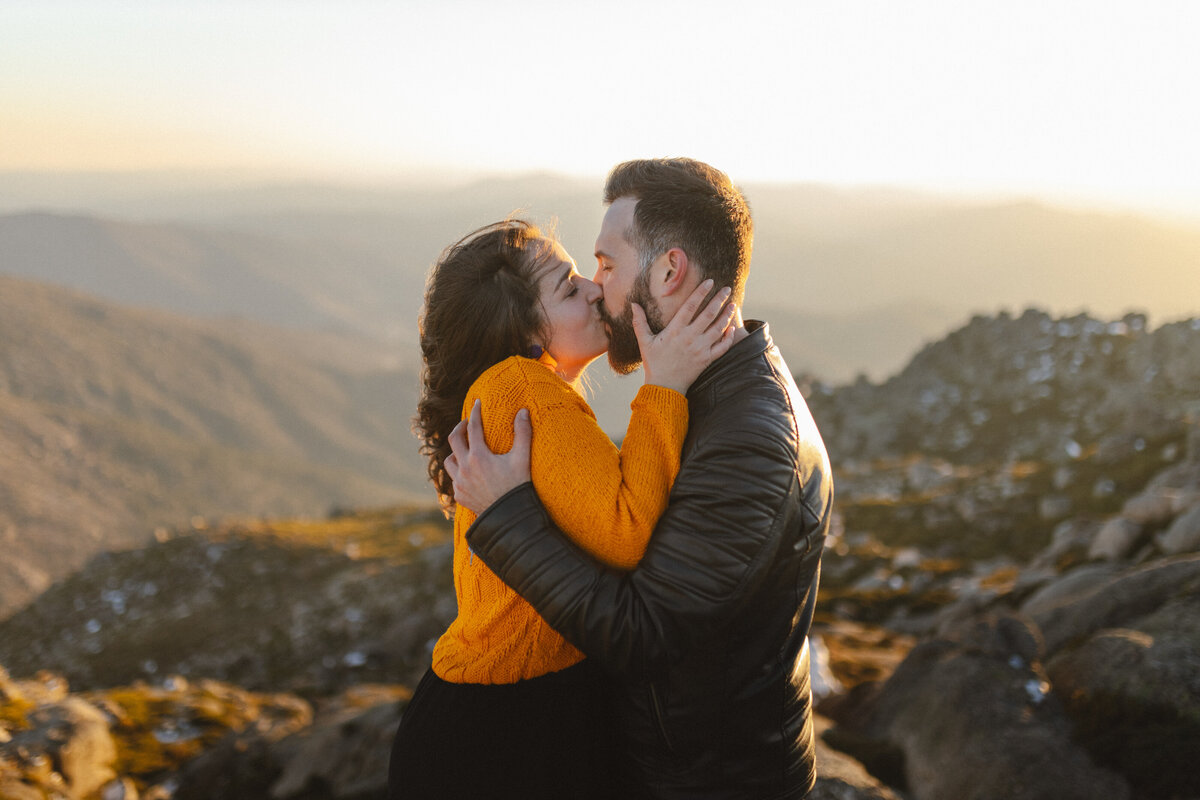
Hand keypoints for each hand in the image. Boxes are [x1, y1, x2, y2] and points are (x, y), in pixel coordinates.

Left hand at [445, 399, 531, 512]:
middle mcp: (465, 468)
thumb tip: (523, 411)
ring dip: (456, 452)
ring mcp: (460, 483)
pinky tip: (468, 472)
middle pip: (453, 440)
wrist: (510, 518)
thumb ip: (523, 433)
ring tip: (465, 449)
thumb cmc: (517, 486)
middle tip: (466, 423)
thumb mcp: (522, 458)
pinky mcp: (459, 496)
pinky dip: (459, 472)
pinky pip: (454, 479)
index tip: (477, 403)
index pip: (473, 427)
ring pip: (449, 460)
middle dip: (459, 428)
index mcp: (479, 456)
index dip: (475, 412)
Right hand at [635, 279, 737, 393]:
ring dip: (727, 316)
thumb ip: (640, 322)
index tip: (710, 282)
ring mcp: (700, 349)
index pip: (690, 306)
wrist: (664, 386)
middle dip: (719, 300)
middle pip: (708, 314)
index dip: (701, 292)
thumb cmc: (654, 363)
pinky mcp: (707, 360)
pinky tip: (732, 328)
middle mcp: (689, 338)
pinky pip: (722, 347)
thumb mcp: (644, 342)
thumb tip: (633, 304)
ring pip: (718, 329)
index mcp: (675, 331)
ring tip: (733, 305)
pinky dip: (729, 337)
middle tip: (727, 289)